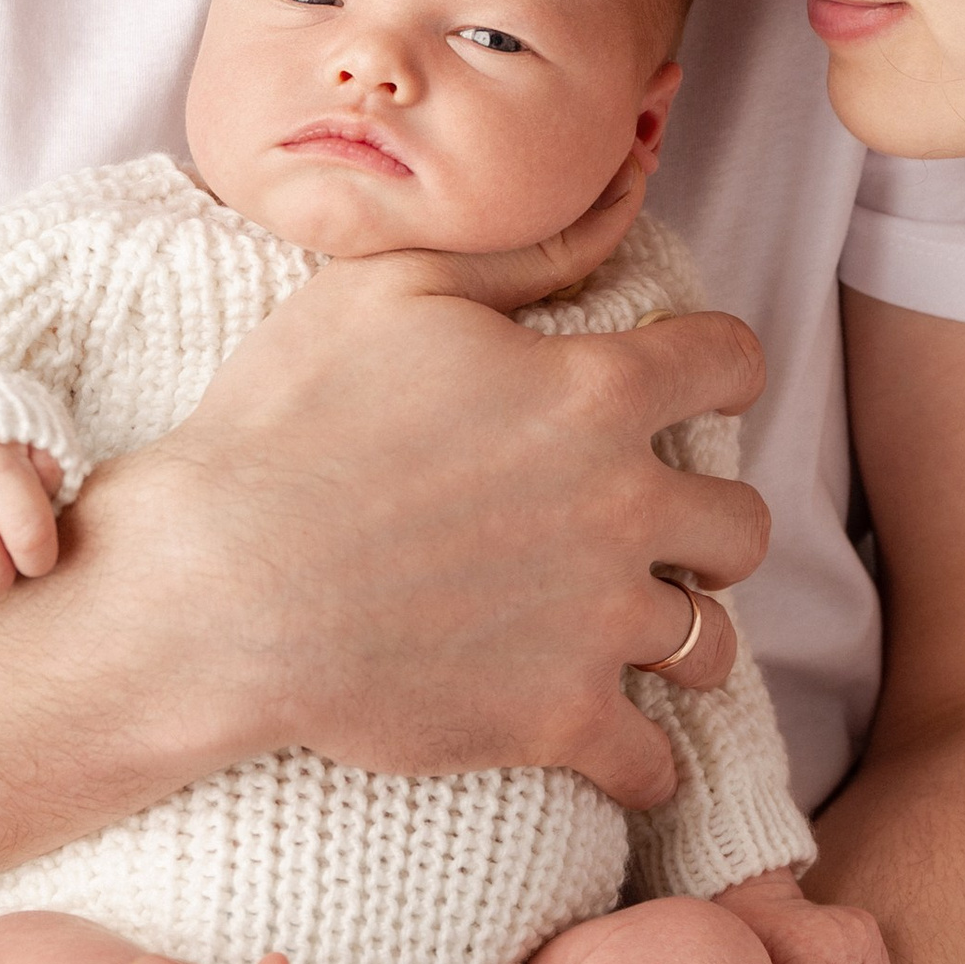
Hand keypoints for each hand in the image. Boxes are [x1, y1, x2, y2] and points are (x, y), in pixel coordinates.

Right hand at [81, 166, 768, 813]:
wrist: (218, 589)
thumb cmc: (289, 422)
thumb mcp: (393, 287)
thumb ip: (524, 251)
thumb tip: (619, 201)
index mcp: (596, 394)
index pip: (731, 364)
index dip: (718, 368)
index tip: (693, 388)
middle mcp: (622, 507)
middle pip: (746, 522)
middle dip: (711, 521)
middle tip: (657, 526)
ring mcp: (596, 623)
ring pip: (711, 643)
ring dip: (684, 636)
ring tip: (642, 634)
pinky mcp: (555, 719)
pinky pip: (650, 763)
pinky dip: (641, 761)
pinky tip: (615, 747)